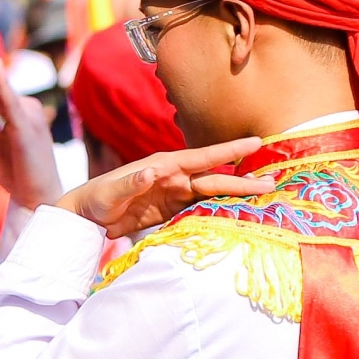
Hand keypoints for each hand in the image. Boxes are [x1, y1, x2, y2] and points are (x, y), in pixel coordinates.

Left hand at [54, 138, 265, 238]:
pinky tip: (236, 214)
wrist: (86, 215)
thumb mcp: (112, 191)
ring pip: (211, 193)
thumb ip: (131, 182)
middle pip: (214, 178)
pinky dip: (218, 210)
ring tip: (263, 197)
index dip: (229, 151)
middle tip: (272, 182)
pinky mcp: (170, 210)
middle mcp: (173, 176)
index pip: (202, 157)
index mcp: (163, 165)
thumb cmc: (96, 198)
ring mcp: (174, 193)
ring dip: (235, 196)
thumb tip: (151, 170)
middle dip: (242, 180)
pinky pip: (199, 208)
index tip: (255, 143)